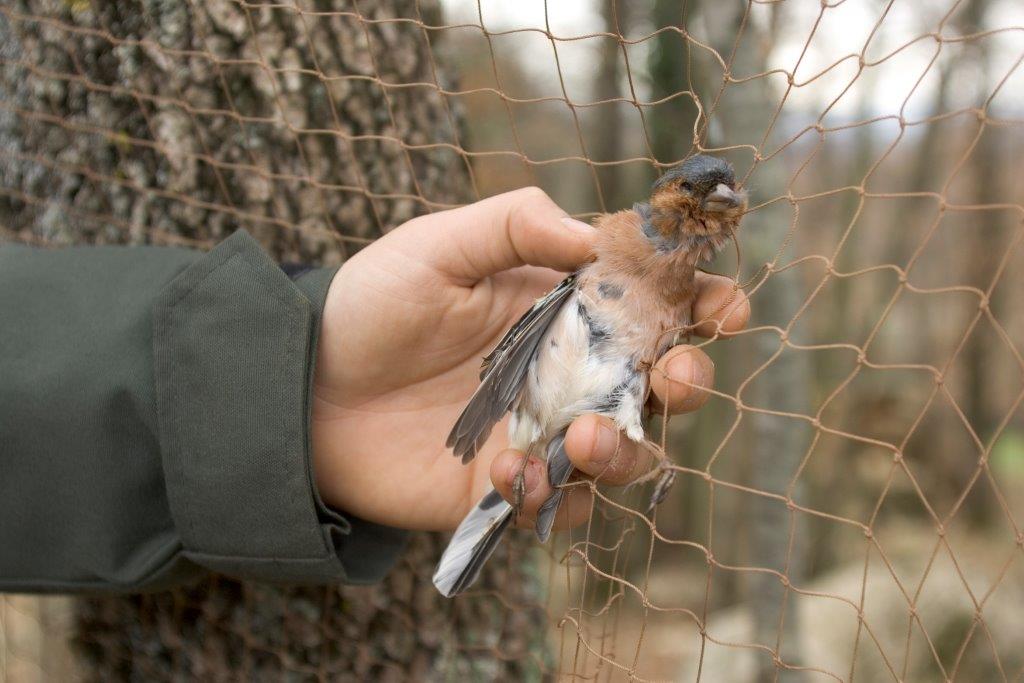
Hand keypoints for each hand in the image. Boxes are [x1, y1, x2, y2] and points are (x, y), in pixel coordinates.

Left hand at [311, 188, 749, 531]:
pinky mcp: (507, 488)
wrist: (304, 391)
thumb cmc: (372, 306)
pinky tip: (505, 469)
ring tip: (582, 437)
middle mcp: (566, 373)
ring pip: (623, 455)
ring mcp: (540, 433)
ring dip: (623, 451)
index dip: (702, 307)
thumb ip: (514, 224)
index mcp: (563, 308)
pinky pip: (557, 507)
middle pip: (659, 387)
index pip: (653, 307)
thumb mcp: (437, 245)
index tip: (724, 309)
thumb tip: (593, 236)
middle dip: (688, 382)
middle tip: (675, 377)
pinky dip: (546, 493)